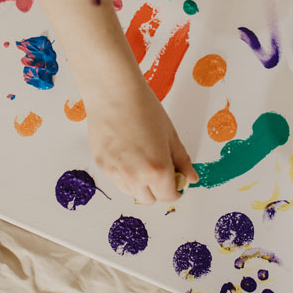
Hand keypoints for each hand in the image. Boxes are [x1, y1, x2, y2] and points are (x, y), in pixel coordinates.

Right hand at [85, 76, 198, 203]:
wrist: (114, 93)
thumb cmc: (144, 108)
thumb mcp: (170, 135)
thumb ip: (182, 160)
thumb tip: (191, 178)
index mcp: (157, 170)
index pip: (169, 197)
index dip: (176, 190)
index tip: (177, 180)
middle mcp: (135, 176)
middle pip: (150, 199)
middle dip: (158, 189)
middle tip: (161, 170)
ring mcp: (116, 172)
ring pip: (132, 192)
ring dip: (140, 184)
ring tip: (143, 159)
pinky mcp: (101, 166)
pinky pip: (117, 180)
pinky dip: (124, 175)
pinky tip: (128, 154)